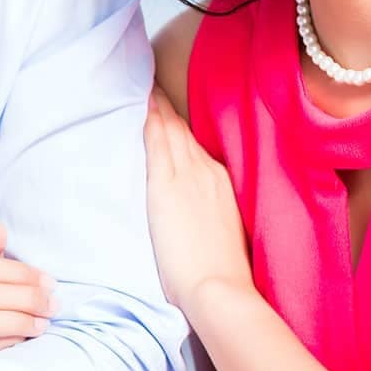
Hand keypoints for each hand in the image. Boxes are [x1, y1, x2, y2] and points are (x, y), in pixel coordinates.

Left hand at [143, 88, 254, 311]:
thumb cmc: (222, 273)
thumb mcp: (225, 235)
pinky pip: (158, 140)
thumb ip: (213, 218)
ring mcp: (188, 175)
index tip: (174, 112)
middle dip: (171, 109)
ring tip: (148, 83)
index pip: (198, 148)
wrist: (219, 287)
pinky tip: (145, 99)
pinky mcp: (166, 184)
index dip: (184, 129)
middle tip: (156, 83)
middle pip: (185, 133)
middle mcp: (208, 172)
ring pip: (172, 130)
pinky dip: (152, 116)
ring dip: (160, 105)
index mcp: (222, 185)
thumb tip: (202, 219)